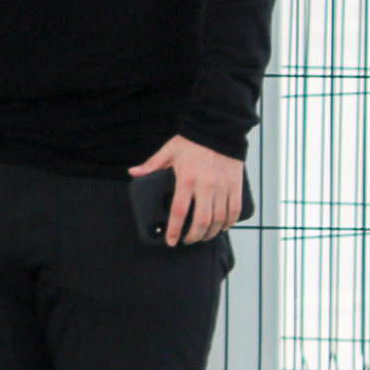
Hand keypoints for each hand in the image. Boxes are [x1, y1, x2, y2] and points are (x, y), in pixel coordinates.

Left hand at [129, 136, 244, 245]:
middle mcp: (206, 185)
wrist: (219, 128)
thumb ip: (152, 165)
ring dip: (211, 233)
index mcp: (186, 179)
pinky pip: (234, 210)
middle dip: (194, 236)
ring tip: (204, 236)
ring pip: (218, 219)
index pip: (179, 211)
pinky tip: (222, 227)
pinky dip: (229, 223)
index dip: (174, 230)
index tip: (171, 241)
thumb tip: (133, 173)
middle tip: (188, 240)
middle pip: (201, 221)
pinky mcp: (235, 185)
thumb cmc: (193, 141)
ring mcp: (222, 186)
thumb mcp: (169, 150)